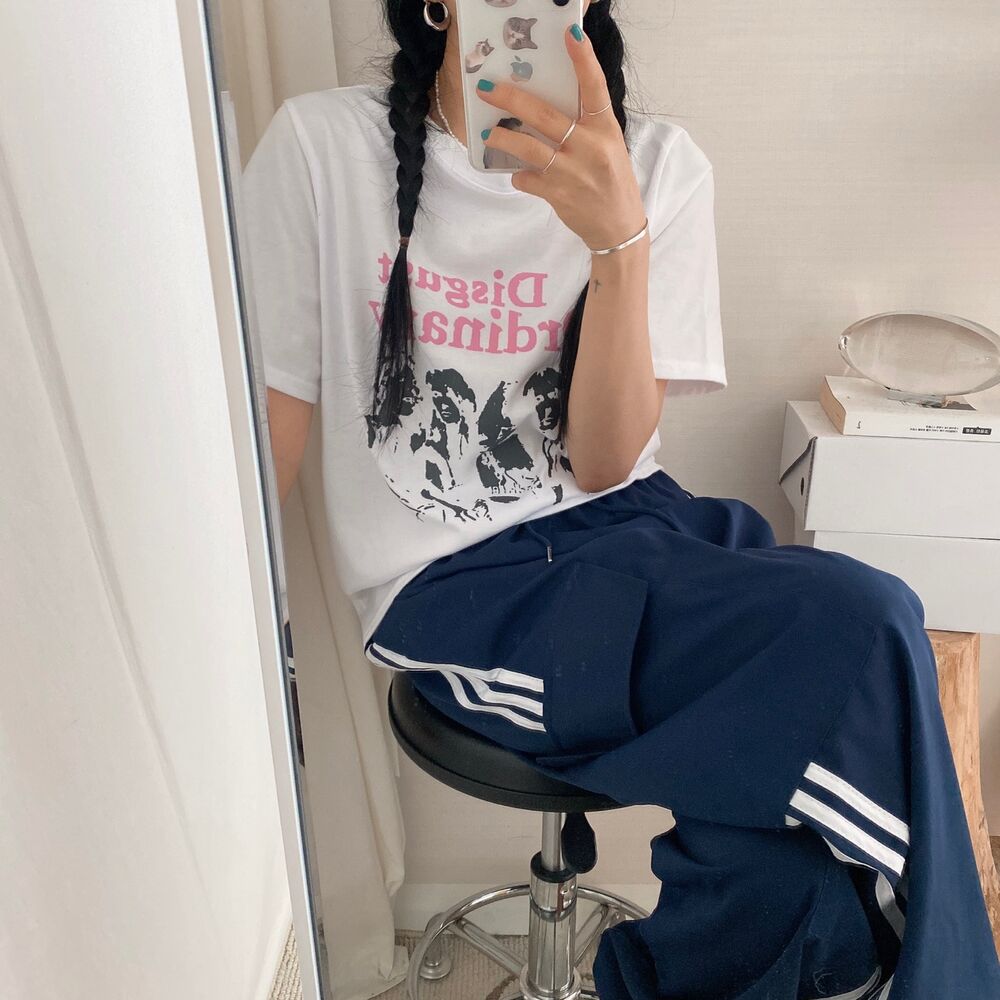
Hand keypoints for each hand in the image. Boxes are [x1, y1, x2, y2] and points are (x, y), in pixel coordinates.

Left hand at [475, 22, 646, 251]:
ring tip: (487, 134)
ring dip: (503, 139)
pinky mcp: (558, 195)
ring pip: (529, 148)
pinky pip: (527, 179)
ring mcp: (573, 173)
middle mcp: (590, 147)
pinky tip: (518, 174)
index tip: (570, 32)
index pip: (595, 88)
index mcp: (606, 129)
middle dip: (512, 100)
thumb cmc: (611, 180)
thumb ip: (584, 124)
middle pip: (545, 116)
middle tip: (487, 88)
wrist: (618, 227)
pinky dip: (519, 175)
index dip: (583, 60)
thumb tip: (545, 104)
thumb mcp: (608, 145)